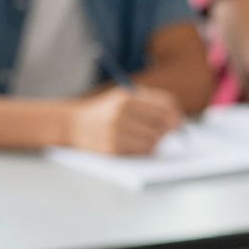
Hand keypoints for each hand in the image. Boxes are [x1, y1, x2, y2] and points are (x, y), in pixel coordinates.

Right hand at [67, 85, 181, 154]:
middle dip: (167, 130)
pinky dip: (146, 149)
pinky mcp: (113, 148)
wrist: (71, 124)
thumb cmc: (105, 111)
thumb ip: (150, 102)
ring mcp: (116, 132)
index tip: (177, 121)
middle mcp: (121, 114)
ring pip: (155, 140)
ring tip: (148, 137)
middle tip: (164, 132)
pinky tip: (138, 144)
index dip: (176, 114)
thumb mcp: (123, 97)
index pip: (165, 105)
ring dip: (156, 141)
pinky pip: (143, 151)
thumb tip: (177, 119)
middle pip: (162, 124)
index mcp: (126, 98)